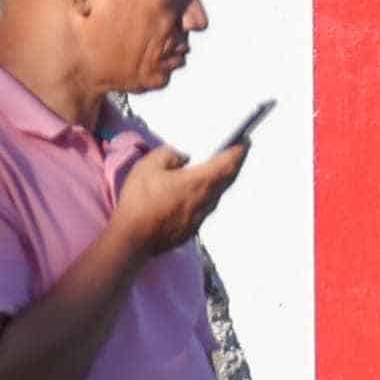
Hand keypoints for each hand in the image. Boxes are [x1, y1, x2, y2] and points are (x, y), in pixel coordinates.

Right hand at [111, 140, 247, 255]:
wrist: (133, 238)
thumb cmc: (140, 202)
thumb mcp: (148, 166)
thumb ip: (169, 154)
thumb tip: (182, 157)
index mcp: (201, 181)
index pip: (229, 162)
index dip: (239, 150)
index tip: (246, 141)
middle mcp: (208, 199)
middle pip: (228, 178)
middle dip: (233, 163)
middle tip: (235, 151)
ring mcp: (202, 215)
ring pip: (217, 193)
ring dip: (220, 179)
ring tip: (216, 168)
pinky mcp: (194, 227)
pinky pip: (206, 206)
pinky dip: (207, 194)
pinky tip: (196, 191)